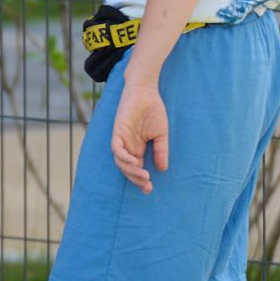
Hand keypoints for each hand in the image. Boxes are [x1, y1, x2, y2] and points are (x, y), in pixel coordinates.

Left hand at [110, 77, 168, 194]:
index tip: (149, 189)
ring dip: (131, 171)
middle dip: (136, 179)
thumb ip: (161, 151)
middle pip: (127, 168)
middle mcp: (127, 146)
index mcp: (137, 148)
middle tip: (147, 186)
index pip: (136, 168)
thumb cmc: (153, 110)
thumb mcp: (161, 134)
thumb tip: (163, 169)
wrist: (146, 91)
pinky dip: (123, 157)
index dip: (140, 180)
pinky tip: (134, 162)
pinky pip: (116, 148)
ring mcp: (121, 139)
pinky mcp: (118, 131)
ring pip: (120, 162)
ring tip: (144, 176)